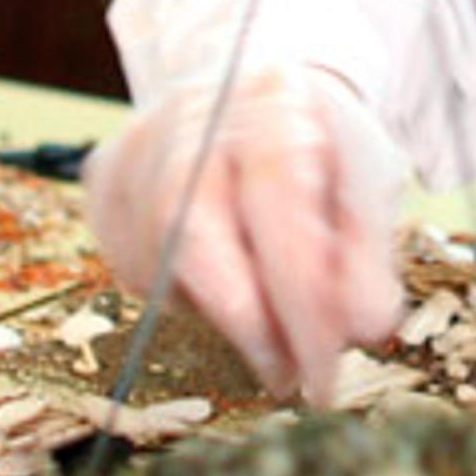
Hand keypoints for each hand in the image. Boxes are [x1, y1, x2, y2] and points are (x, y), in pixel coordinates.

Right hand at [82, 66, 409, 403]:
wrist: (262, 98)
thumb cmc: (320, 147)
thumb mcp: (370, 185)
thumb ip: (367, 258)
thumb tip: (365, 326)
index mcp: (271, 103)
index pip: (276, 201)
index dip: (298, 300)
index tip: (322, 372)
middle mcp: (191, 118)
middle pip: (195, 233)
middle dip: (248, 325)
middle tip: (288, 376)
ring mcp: (136, 149)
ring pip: (158, 266)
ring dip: (220, 313)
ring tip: (269, 316)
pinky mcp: (104, 183)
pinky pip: (134, 270)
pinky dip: (184, 296)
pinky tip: (225, 279)